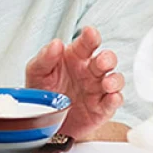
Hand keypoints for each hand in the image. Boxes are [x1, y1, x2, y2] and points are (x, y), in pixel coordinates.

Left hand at [24, 26, 124, 141]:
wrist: (43, 119)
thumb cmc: (42, 90)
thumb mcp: (36, 71)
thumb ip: (45, 57)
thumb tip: (56, 43)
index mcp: (74, 57)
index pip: (86, 43)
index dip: (91, 37)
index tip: (90, 33)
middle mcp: (89, 71)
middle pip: (106, 59)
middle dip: (107, 59)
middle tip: (101, 62)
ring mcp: (98, 89)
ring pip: (115, 79)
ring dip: (114, 80)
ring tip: (106, 83)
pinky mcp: (102, 108)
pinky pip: (113, 102)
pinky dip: (115, 99)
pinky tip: (111, 97)